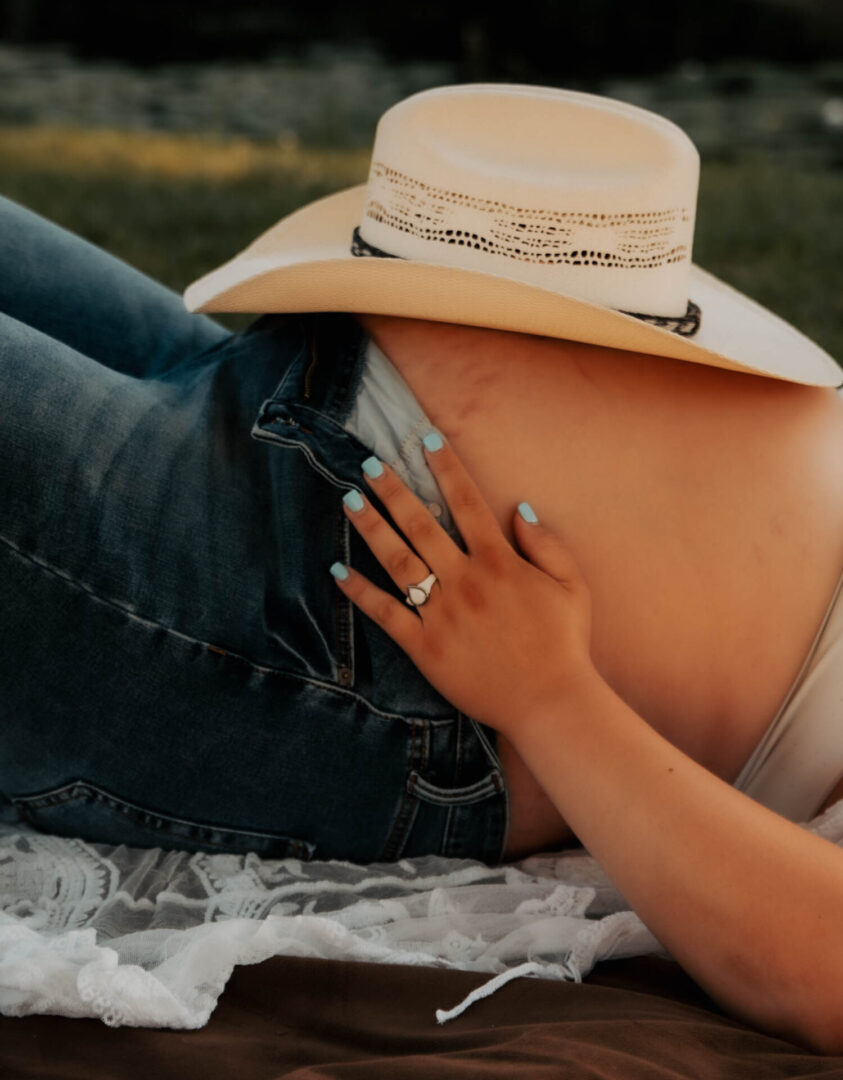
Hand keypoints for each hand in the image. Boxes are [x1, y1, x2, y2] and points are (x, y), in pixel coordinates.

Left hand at [330, 431, 597, 738]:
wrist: (550, 702)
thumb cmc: (564, 644)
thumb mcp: (573, 586)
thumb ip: (547, 544)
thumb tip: (520, 508)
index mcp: (499, 563)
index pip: (467, 502)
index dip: (445, 467)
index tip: (426, 440)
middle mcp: (466, 582)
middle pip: (421, 525)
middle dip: (393, 490)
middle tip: (367, 464)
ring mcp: (442, 614)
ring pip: (398, 562)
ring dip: (371, 528)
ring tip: (349, 501)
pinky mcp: (425, 647)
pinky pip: (387, 614)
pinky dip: (361, 592)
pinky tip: (339, 570)